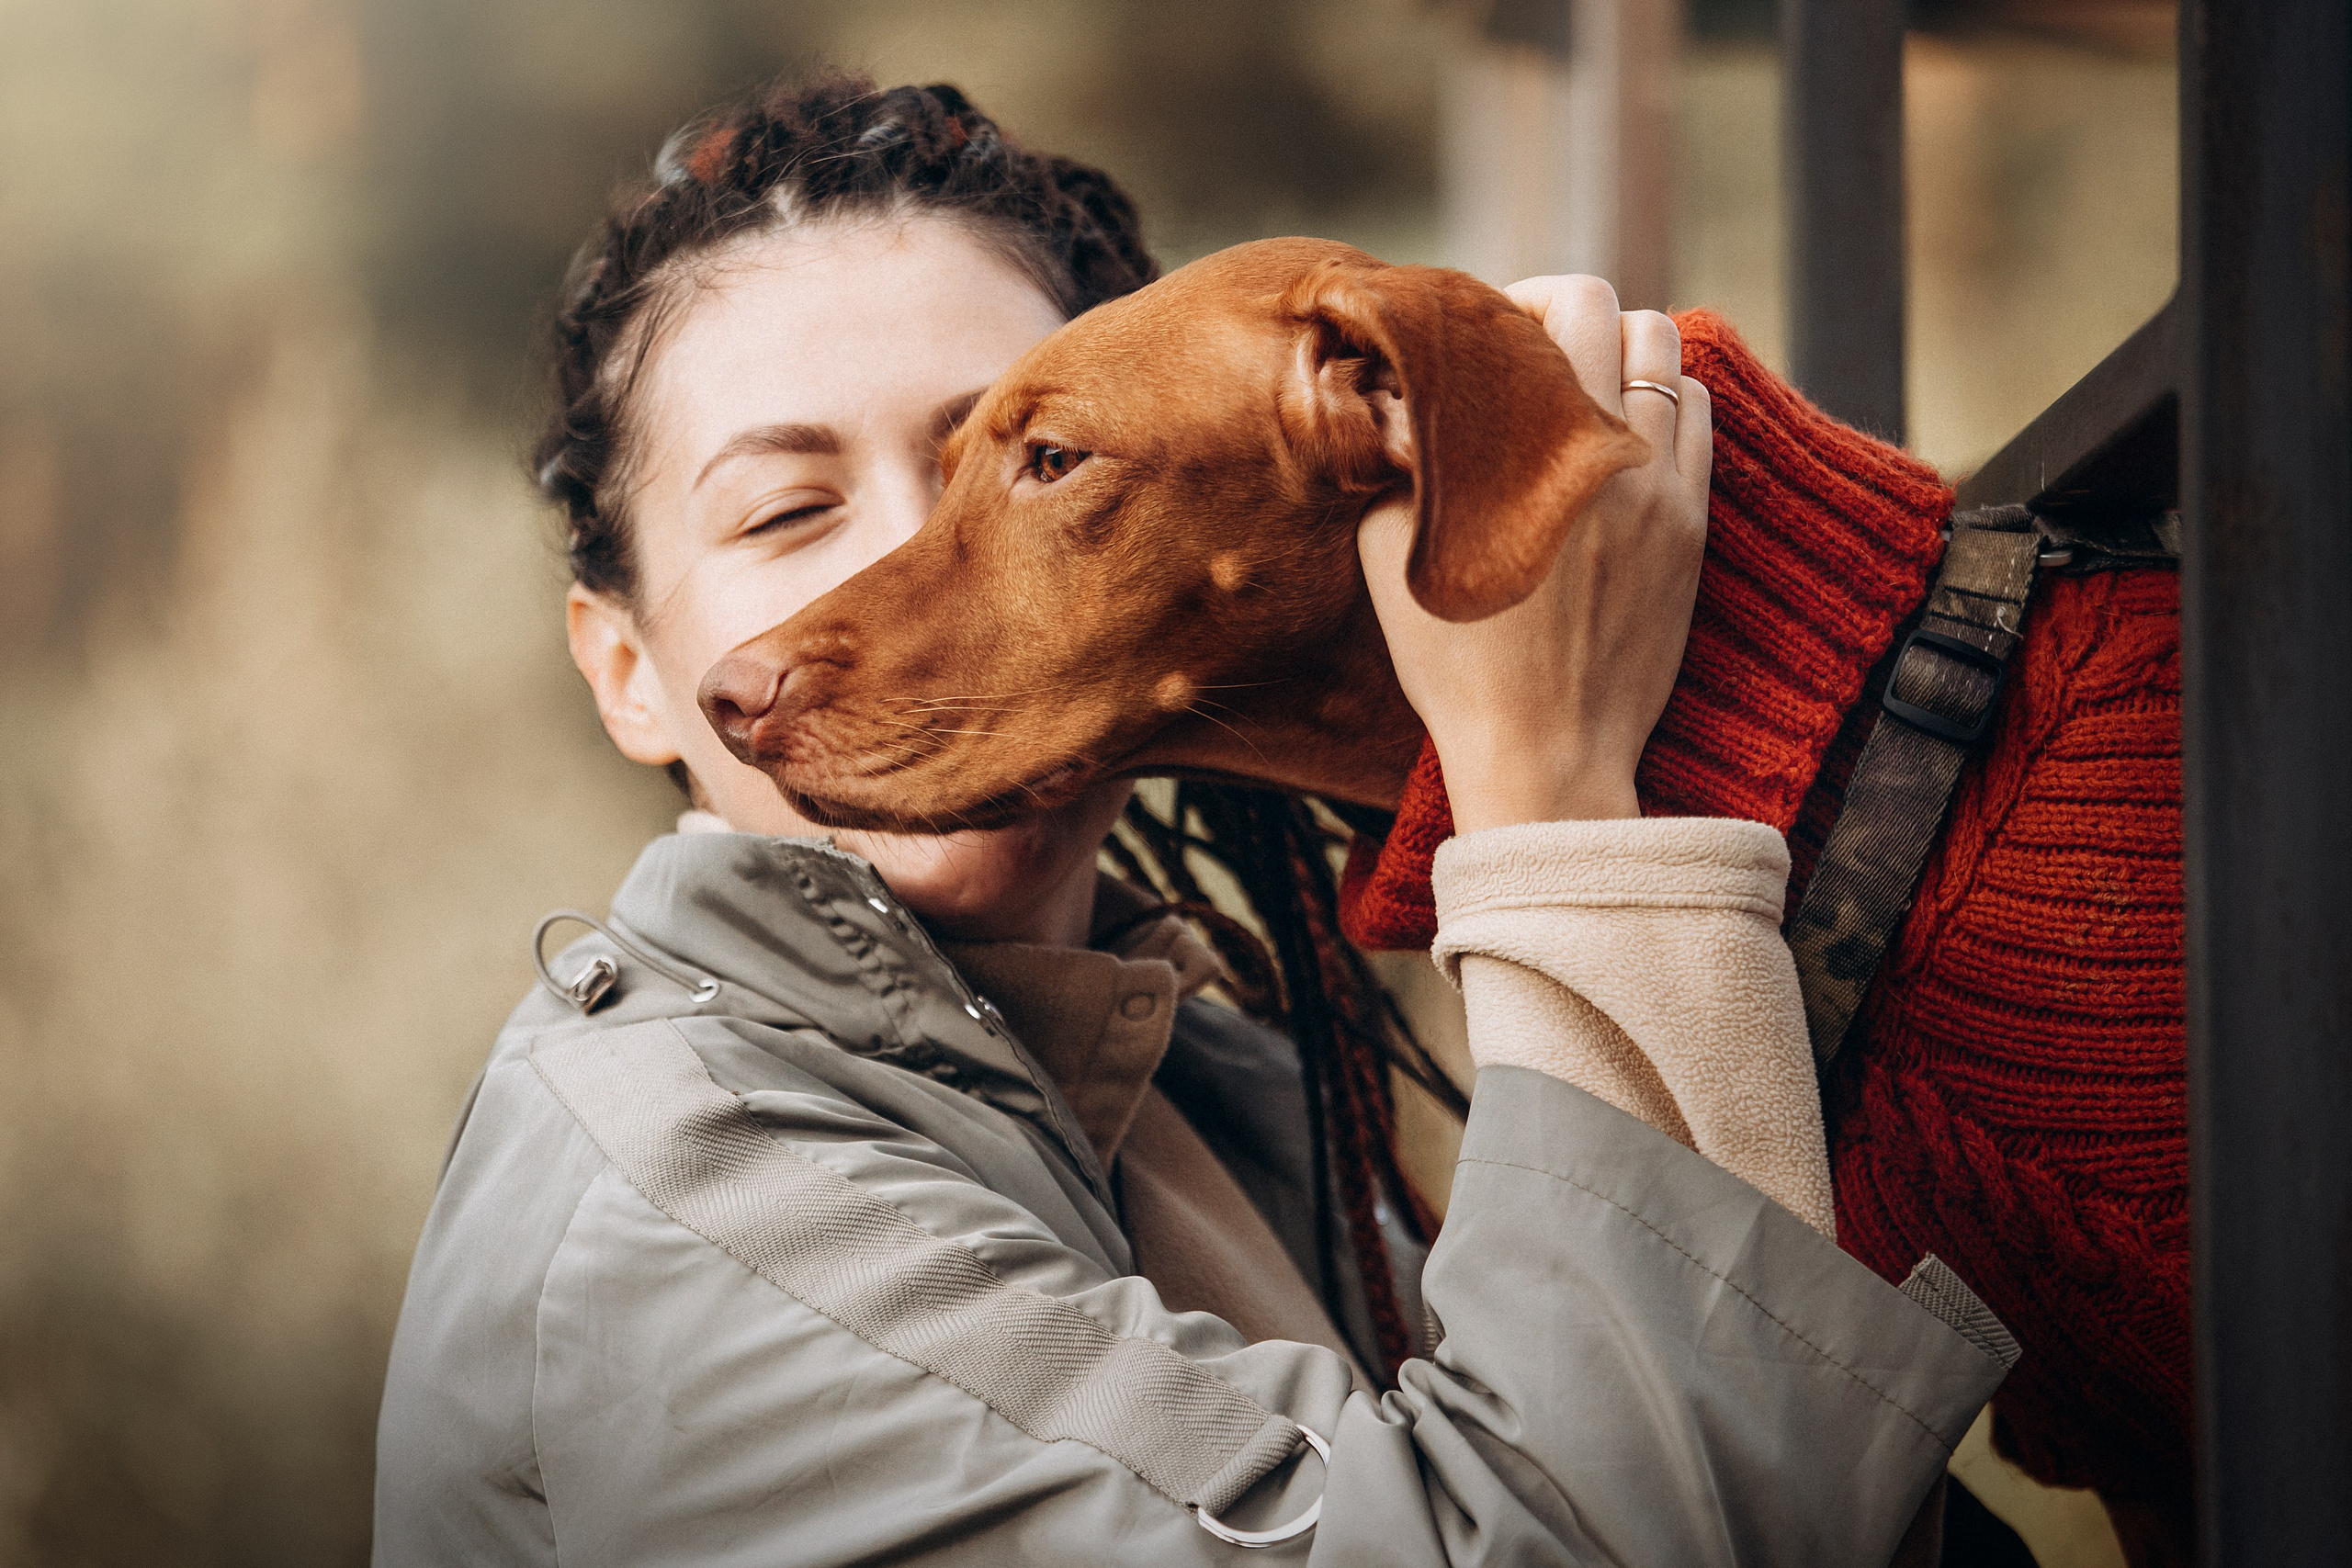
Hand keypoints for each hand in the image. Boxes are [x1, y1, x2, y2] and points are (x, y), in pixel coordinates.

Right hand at [1359, 276, 1710, 830]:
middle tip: (1526, 357)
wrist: (1546, 753)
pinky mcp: (1694, 527)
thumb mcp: (1390, 552)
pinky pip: (1699, 420)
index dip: (1514, 304)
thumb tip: (1400, 398)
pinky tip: (1620, 439)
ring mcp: (1663, 487)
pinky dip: (1663, 405)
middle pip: (1616, 310)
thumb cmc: (1455, 663)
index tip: (1482, 342)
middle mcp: (1608, 450)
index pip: (1558, 306)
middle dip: (1566, 315)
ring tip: (1578, 395)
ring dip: (1621, 355)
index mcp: (1534, 445)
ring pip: (1670, 357)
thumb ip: (1401, 460)